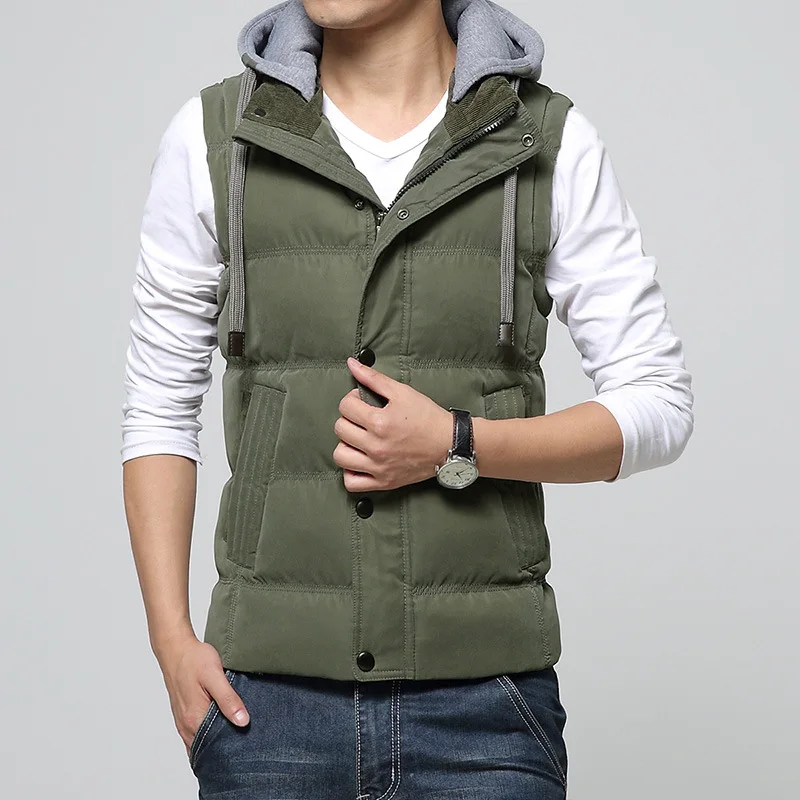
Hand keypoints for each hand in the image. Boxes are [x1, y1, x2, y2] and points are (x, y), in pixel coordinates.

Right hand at [156, 634, 249, 757]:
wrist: (176, 649)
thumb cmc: (194, 660)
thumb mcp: (215, 676)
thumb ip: (228, 700)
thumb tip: (243, 721)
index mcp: (194, 719)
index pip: (216, 747)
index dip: (232, 746)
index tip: (246, 740)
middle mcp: (186, 726)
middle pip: (208, 748)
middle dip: (225, 746)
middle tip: (244, 737)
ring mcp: (182, 722)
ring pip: (201, 742)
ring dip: (216, 740)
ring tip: (235, 730)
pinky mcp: (183, 716)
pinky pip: (196, 734)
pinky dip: (208, 734)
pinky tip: (220, 724)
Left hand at [333, 357, 452, 491]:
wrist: (449, 444)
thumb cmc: (428, 417)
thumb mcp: (402, 392)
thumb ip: (373, 378)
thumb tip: (351, 364)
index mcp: (379, 422)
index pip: (345, 407)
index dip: (352, 399)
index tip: (363, 402)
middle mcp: (376, 446)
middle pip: (340, 429)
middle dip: (349, 419)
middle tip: (362, 418)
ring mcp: (378, 466)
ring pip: (340, 456)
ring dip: (346, 445)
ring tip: (358, 439)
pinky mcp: (383, 482)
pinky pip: (352, 483)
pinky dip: (351, 472)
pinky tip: (360, 460)